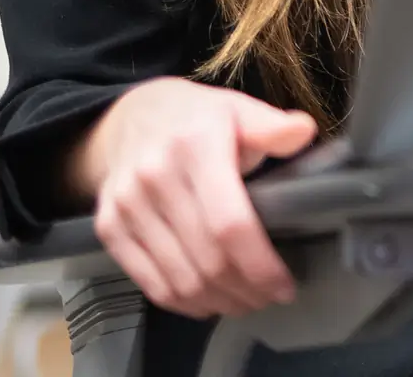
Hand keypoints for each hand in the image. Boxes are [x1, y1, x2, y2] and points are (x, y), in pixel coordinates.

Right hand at [71, 77, 317, 318]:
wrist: (130, 116)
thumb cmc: (196, 120)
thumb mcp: (238, 109)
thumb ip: (272, 126)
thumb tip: (304, 131)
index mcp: (196, 145)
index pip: (230, 223)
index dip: (260, 265)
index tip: (284, 286)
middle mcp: (155, 175)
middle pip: (206, 258)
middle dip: (245, 289)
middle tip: (268, 296)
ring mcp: (126, 204)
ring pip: (179, 278)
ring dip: (217, 301)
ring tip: (244, 301)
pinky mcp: (108, 226)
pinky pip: (149, 282)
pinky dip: (183, 302)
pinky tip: (207, 301)